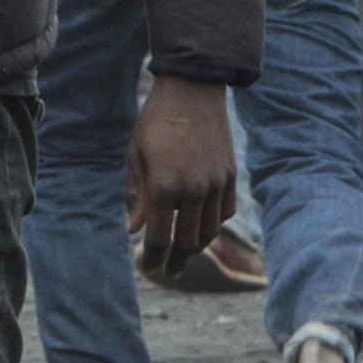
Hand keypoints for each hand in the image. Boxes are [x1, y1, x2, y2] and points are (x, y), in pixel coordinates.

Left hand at [127, 72, 237, 269]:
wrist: (193, 90)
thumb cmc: (155, 122)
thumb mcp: (136, 156)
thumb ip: (136, 196)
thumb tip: (133, 230)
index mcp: (164, 187)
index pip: (159, 238)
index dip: (153, 258)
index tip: (148, 268)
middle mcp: (193, 190)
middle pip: (187, 242)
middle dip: (175, 261)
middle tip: (168, 272)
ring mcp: (216, 184)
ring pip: (209, 231)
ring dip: (196, 248)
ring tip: (184, 255)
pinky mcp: (230, 176)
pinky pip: (225, 212)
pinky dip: (213, 224)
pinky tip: (202, 227)